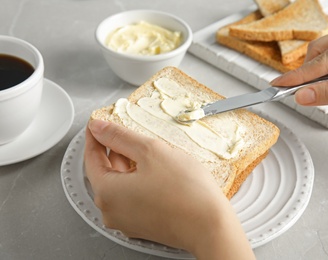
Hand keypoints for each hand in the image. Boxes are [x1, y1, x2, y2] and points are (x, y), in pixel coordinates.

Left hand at [84, 119, 254, 259]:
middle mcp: (111, 211)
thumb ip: (120, 137)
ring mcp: (127, 221)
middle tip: (124, 132)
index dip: (96, 136)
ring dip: (128, 165)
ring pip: (121, 184)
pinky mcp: (143, 225)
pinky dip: (138, 180)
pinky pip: (132, 197)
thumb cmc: (185, 191)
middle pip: (105, 172)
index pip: (91, 157)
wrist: (211, 226)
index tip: (99, 124)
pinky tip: (154, 170)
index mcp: (107, 192)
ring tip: (144, 150)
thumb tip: (98, 128)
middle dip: (114, 150)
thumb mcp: (151, 151)